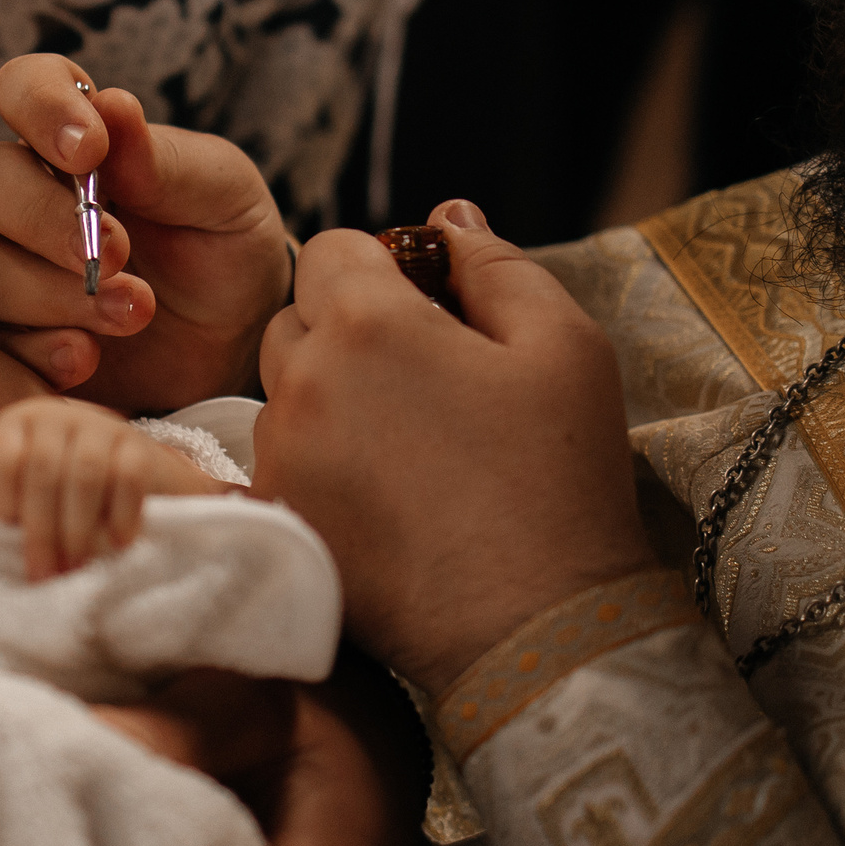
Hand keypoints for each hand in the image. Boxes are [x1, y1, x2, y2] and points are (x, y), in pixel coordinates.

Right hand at [0, 56, 292, 414]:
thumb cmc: (228, 247)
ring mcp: (17, 269)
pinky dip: (34, 350)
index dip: (40, 107)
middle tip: (119, 253)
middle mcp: (33, 198)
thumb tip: (111, 105)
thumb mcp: (223, 196)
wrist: (239, 340)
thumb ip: (166, 160)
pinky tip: (87, 357)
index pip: (24, 88)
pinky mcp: (15, 339)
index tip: (89, 150)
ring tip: (137, 312)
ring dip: (54, 292)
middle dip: (46, 219)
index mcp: (81, 140)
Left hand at [0, 396, 222, 580]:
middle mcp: (54, 416)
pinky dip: (122, 514)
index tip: (9, 533)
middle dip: (43, 529)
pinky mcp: (136, 442)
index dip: (4, 501)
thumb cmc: (55, 501)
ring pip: (86, 473)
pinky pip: (128, 476)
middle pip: (43, 470)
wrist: (121, 479)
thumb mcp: (17, 500)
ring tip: (77, 564)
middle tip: (47, 572)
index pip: (3, 459)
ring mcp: (98, 425)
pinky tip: (118, 543)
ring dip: (80, 527)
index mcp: (14, 427)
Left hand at [255, 201, 654, 690]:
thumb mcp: (565, 344)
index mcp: (368, 323)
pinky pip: (281, 466)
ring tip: (409, 448)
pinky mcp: (279, 525)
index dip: (381, 269)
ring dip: (328, 400)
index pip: (331, 249)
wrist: (537, 626)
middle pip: (295, 320)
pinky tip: (384, 500)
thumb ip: (497, 264)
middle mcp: (302, 384)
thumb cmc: (561, 479)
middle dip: (346, 331)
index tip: (431, 311)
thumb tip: (448, 219)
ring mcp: (281, 461)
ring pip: (282, 397)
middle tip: (425, 381)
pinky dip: (319, 467)